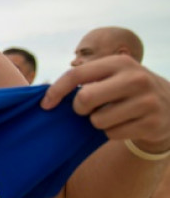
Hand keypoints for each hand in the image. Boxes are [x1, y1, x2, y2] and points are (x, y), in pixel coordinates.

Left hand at [43, 55, 169, 152]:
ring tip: (112, 115)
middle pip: (84, 99)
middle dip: (80, 109)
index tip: (45, 105)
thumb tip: (47, 96)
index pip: (76, 74)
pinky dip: (112, 132)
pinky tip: (125, 124)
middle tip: (88, 109)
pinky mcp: (152, 123)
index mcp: (119, 63)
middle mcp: (135, 79)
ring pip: (98, 120)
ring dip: (98, 122)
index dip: (56, 91)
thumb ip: (86, 79)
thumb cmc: (126, 90)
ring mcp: (146, 101)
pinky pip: (112, 134)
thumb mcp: (112, 75)